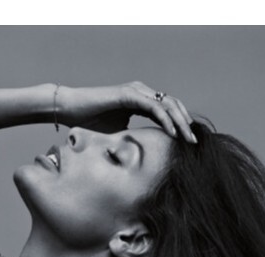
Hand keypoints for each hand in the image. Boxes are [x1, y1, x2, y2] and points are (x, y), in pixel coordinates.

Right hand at [56, 82, 195, 142]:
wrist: (70, 110)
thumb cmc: (89, 122)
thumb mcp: (117, 134)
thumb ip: (132, 138)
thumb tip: (141, 157)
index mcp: (140, 101)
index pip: (167, 111)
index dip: (179, 125)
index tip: (188, 143)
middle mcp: (141, 93)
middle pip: (172, 106)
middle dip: (185, 124)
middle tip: (194, 143)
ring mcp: (136, 91)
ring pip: (166, 105)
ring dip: (180, 123)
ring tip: (188, 140)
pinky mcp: (129, 94)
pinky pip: (153, 107)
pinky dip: (164, 120)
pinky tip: (172, 133)